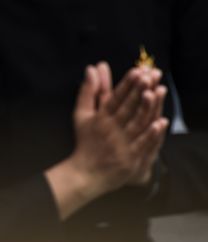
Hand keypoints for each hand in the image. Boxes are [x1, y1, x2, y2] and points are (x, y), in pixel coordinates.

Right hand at [72, 63, 167, 192]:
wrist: (85, 173)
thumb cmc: (86, 141)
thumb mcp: (81, 114)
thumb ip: (88, 91)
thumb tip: (91, 68)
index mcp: (100, 119)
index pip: (114, 98)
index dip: (126, 84)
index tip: (137, 71)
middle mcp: (110, 130)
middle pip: (127, 108)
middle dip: (139, 90)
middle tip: (151, 75)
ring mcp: (121, 144)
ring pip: (137, 123)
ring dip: (148, 108)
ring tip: (158, 91)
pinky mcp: (130, 158)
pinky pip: (142, 144)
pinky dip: (152, 134)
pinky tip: (161, 122)